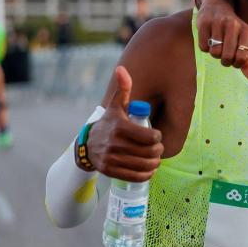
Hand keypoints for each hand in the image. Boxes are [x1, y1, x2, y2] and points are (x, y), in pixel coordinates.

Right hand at [87, 66, 163, 181]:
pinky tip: (149, 170)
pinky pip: (134, 177)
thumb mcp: (115, 106)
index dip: (157, 138)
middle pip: (148, 152)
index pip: (149, 137)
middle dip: (158, 151)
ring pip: (143, 165)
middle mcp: (114, 144)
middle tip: (159, 149)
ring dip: (154, 164)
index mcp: (119, 127)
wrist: (88, 144)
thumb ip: (123, 88)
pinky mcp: (109, 171)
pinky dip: (146, 175)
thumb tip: (122, 69)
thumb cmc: (109, 123)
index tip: (157, 136)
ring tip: (156, 160)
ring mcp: (111, 159)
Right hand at [196, 0, 247, 80]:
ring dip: (215, 53)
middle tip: (224, 54)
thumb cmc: (232, 29)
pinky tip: (208, 39)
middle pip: (227, 57)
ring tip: (217, 45)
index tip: (235, 60)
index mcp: (247, 31)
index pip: (243, 57)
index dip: (237, 63)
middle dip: (225, 60)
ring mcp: (218, 23)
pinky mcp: (204, 23)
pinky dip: (205, 47)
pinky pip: (203, 47)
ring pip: (215, 52)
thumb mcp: (243, 41)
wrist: (217, 5)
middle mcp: (234, 25)